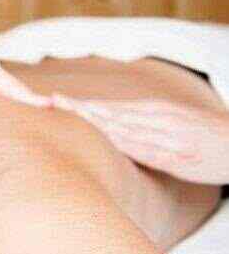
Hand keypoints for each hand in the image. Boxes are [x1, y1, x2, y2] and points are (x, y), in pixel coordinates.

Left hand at [52, 94, 228, 184]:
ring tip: (69, 112)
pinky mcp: (176, 155)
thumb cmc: (201, 136)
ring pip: (124, 127)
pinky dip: (123, 142)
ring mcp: (165, 136)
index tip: (54, 98)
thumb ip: (140, 123)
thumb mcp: (170, 121)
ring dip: (95, 120)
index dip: (82, 104)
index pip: (109, 108)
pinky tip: (106, 138)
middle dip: (81, 108)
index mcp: (153, 110)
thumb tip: (107, 126)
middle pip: (110, 113)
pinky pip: (145, 149)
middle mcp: (157, 118)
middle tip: (51, 100)